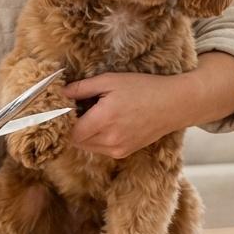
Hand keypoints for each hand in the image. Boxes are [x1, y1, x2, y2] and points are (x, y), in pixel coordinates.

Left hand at [60, 73, 194, 158]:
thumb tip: (60, 93)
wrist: (173, 104)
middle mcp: (109, 139)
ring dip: (83, 133)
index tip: (64, 108)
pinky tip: (104, 122)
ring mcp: (117, 149)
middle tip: (77, 109)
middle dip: (72, 126)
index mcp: (104, 120)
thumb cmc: (143, 88)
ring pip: (86, 146)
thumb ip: (81, 88)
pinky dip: (95, 138)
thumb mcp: (109, 81)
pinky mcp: (123, 152)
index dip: (63, 121)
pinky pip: (99, 148)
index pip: (70, 131)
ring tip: (93, 114)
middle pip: (76, 141)